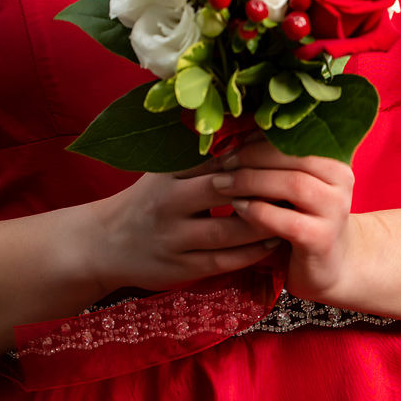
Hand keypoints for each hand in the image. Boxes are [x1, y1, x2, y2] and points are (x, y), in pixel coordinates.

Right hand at [82, 150, 281, 294]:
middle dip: (263, 188)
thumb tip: (249, 132)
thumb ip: (200, 157)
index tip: (286, 152)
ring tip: (292, 214)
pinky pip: (224, 261)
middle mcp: (169, 203)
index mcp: (168, 173)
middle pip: (225, 191)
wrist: (104, 244)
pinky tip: (272, 242)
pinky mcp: (180, 268)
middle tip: (297, 184)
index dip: (253, 156)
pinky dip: (251, 253)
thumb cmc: (146, 201)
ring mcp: (173, 238)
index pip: (217, 158)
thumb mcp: (164, 172)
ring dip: (264, 223)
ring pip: (228, 230)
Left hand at [211, 133, 360, 303]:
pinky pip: (286, 220)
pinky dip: (258, 211)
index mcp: (334, 161)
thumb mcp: (293, 187)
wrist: (330, 265)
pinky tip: (237, 208)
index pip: (295, 138)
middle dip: (252, 157)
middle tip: (222, 163)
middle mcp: (342, 181)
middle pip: (294, 156)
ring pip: (293, 184)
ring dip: (251, 181)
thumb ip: (275, 165)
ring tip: (222, 184)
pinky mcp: (322, 239)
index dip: (260, 139)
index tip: (231, 144)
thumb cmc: (302, 219)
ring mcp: (335, 211)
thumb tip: (235, 139)